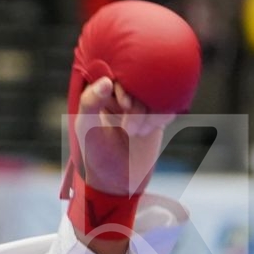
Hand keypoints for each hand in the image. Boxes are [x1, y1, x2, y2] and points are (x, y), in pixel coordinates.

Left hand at [72, 76, 171, 197]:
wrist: (117, 180)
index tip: (122, 103)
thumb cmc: (95, 152)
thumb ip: (90, 102)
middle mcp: (120, 96)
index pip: (113, 73)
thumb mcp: (87, 126)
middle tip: (129, 120)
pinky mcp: (155, 118)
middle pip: (136, 82)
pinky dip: (162, 116)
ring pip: (152, 94)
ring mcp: (139, 107)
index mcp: (99, 94)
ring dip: (148, 112)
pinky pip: (166, 107)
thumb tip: (106, 80)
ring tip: (136, 133)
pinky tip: (153, 130)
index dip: (121, 84)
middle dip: (136, 101)